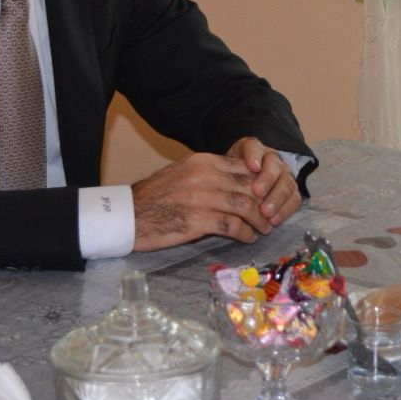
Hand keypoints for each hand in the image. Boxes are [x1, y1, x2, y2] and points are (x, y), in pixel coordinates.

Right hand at [130, 142, 296, 250]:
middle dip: (265, 202)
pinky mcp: (198, 220)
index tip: (269, 194)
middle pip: (249, 186)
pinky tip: (248, 238)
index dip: (261, 182)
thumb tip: (235, 183)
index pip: (243, 167)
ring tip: (265, 228)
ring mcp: (202, 197)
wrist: (127, 214)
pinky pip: (232, 225)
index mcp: (203, 161)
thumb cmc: (155, 197)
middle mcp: (205, 175)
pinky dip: (245, 233)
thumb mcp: (183, 174)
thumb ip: (209, 174)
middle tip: (273, 214)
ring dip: (260, 220)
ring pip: (245, 206)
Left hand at [226, 136, 301, 227]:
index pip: (253, 147)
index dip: (254, 156)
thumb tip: (219, 179)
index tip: (252, 167)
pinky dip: (285, 210)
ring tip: (266, 213)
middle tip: (258, 193)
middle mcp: (272, 159)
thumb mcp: (222, 172)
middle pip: (274, 165)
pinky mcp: (291, 191)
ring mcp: (284, 175)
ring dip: (277, 198)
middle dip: (267, 179)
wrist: (242, 187)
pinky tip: (274, 220)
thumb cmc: (230, 180)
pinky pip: (294, 199)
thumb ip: (222, 172)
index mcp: (253, 150)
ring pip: (287, 182)